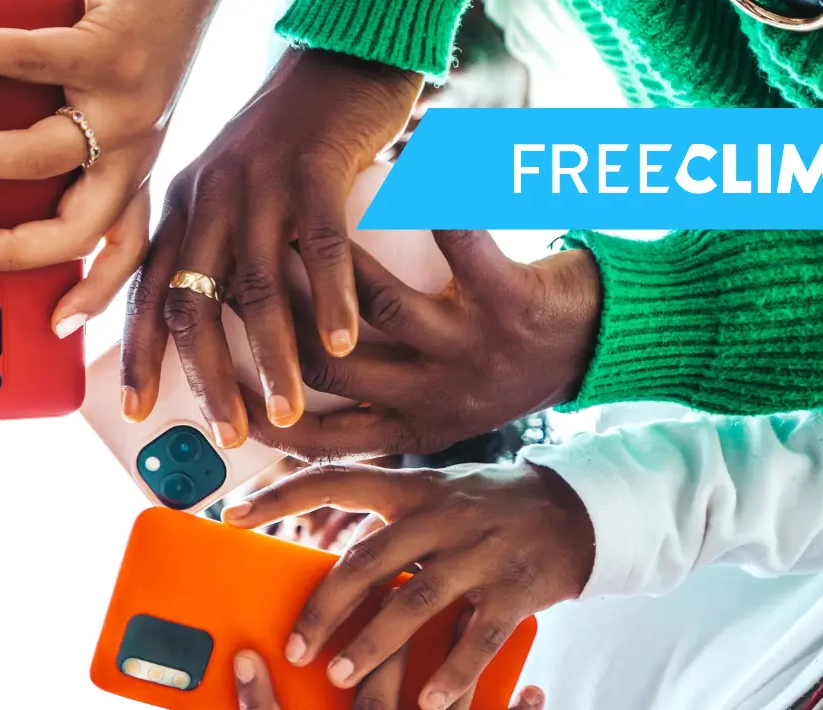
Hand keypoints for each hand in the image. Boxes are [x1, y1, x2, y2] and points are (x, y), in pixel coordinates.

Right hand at [0, 0, 213, 330]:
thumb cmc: (136, 25)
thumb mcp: (106, 101)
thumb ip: (57, 136)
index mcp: (136, 162)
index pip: (124, 249)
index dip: (95, 297)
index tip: (54, 329)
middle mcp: (137, 145)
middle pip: (78, 231)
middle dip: (11, 254)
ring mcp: (126, 104)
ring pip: (40, 158)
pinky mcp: (108, 51)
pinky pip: (26, 63)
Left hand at [124, 47, 419, 440]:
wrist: (337, 60)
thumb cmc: (287, 144)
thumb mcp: (228, 192)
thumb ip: (213, 252)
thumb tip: (208, 337)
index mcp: (179, 209)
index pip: (146, 292)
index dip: (138, 353)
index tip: (134, 409)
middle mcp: (207, 198)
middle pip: (193, 302)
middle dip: (206, 378)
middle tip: (228, 434)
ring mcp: (259, 183)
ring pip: (254, 287)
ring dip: (270, 359)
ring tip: (285, 411)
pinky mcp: (315, 168)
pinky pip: (321, 246)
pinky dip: (332, 301)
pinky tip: (344, 344)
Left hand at [223, 461, 592, 709]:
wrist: (579, 512)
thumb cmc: (485, 513)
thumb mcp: (434, 498)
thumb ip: (384, 527)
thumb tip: (313, 567)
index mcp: (410, 489)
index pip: (334, 478)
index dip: (281, 494)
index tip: (231, 514)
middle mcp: (441, 515)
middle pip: (369, 560)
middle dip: (326, 608)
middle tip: (293, 648)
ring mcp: (481, 553)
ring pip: (418, 601)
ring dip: (376, 644)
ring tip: (339, 678)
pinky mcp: (518, 591)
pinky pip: (479, 637)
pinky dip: (452, 673)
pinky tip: (426, 704)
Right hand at [241, 231, 598, 461]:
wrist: (607, 345)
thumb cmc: (502, 367)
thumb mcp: (437, 410)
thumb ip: (374, 415)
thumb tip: (288, 404)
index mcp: (411, 429)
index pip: (321, 437)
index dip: (264, 410)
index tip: (215, 377)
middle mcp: (437, 397)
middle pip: (333, 367)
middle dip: (276, 321)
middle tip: (233, 272)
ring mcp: (473, 350)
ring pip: (381, 308)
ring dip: (331, 265)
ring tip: (288, 226)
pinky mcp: (509, 300)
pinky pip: (462, 244)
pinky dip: (434, 200)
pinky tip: (407, 160)